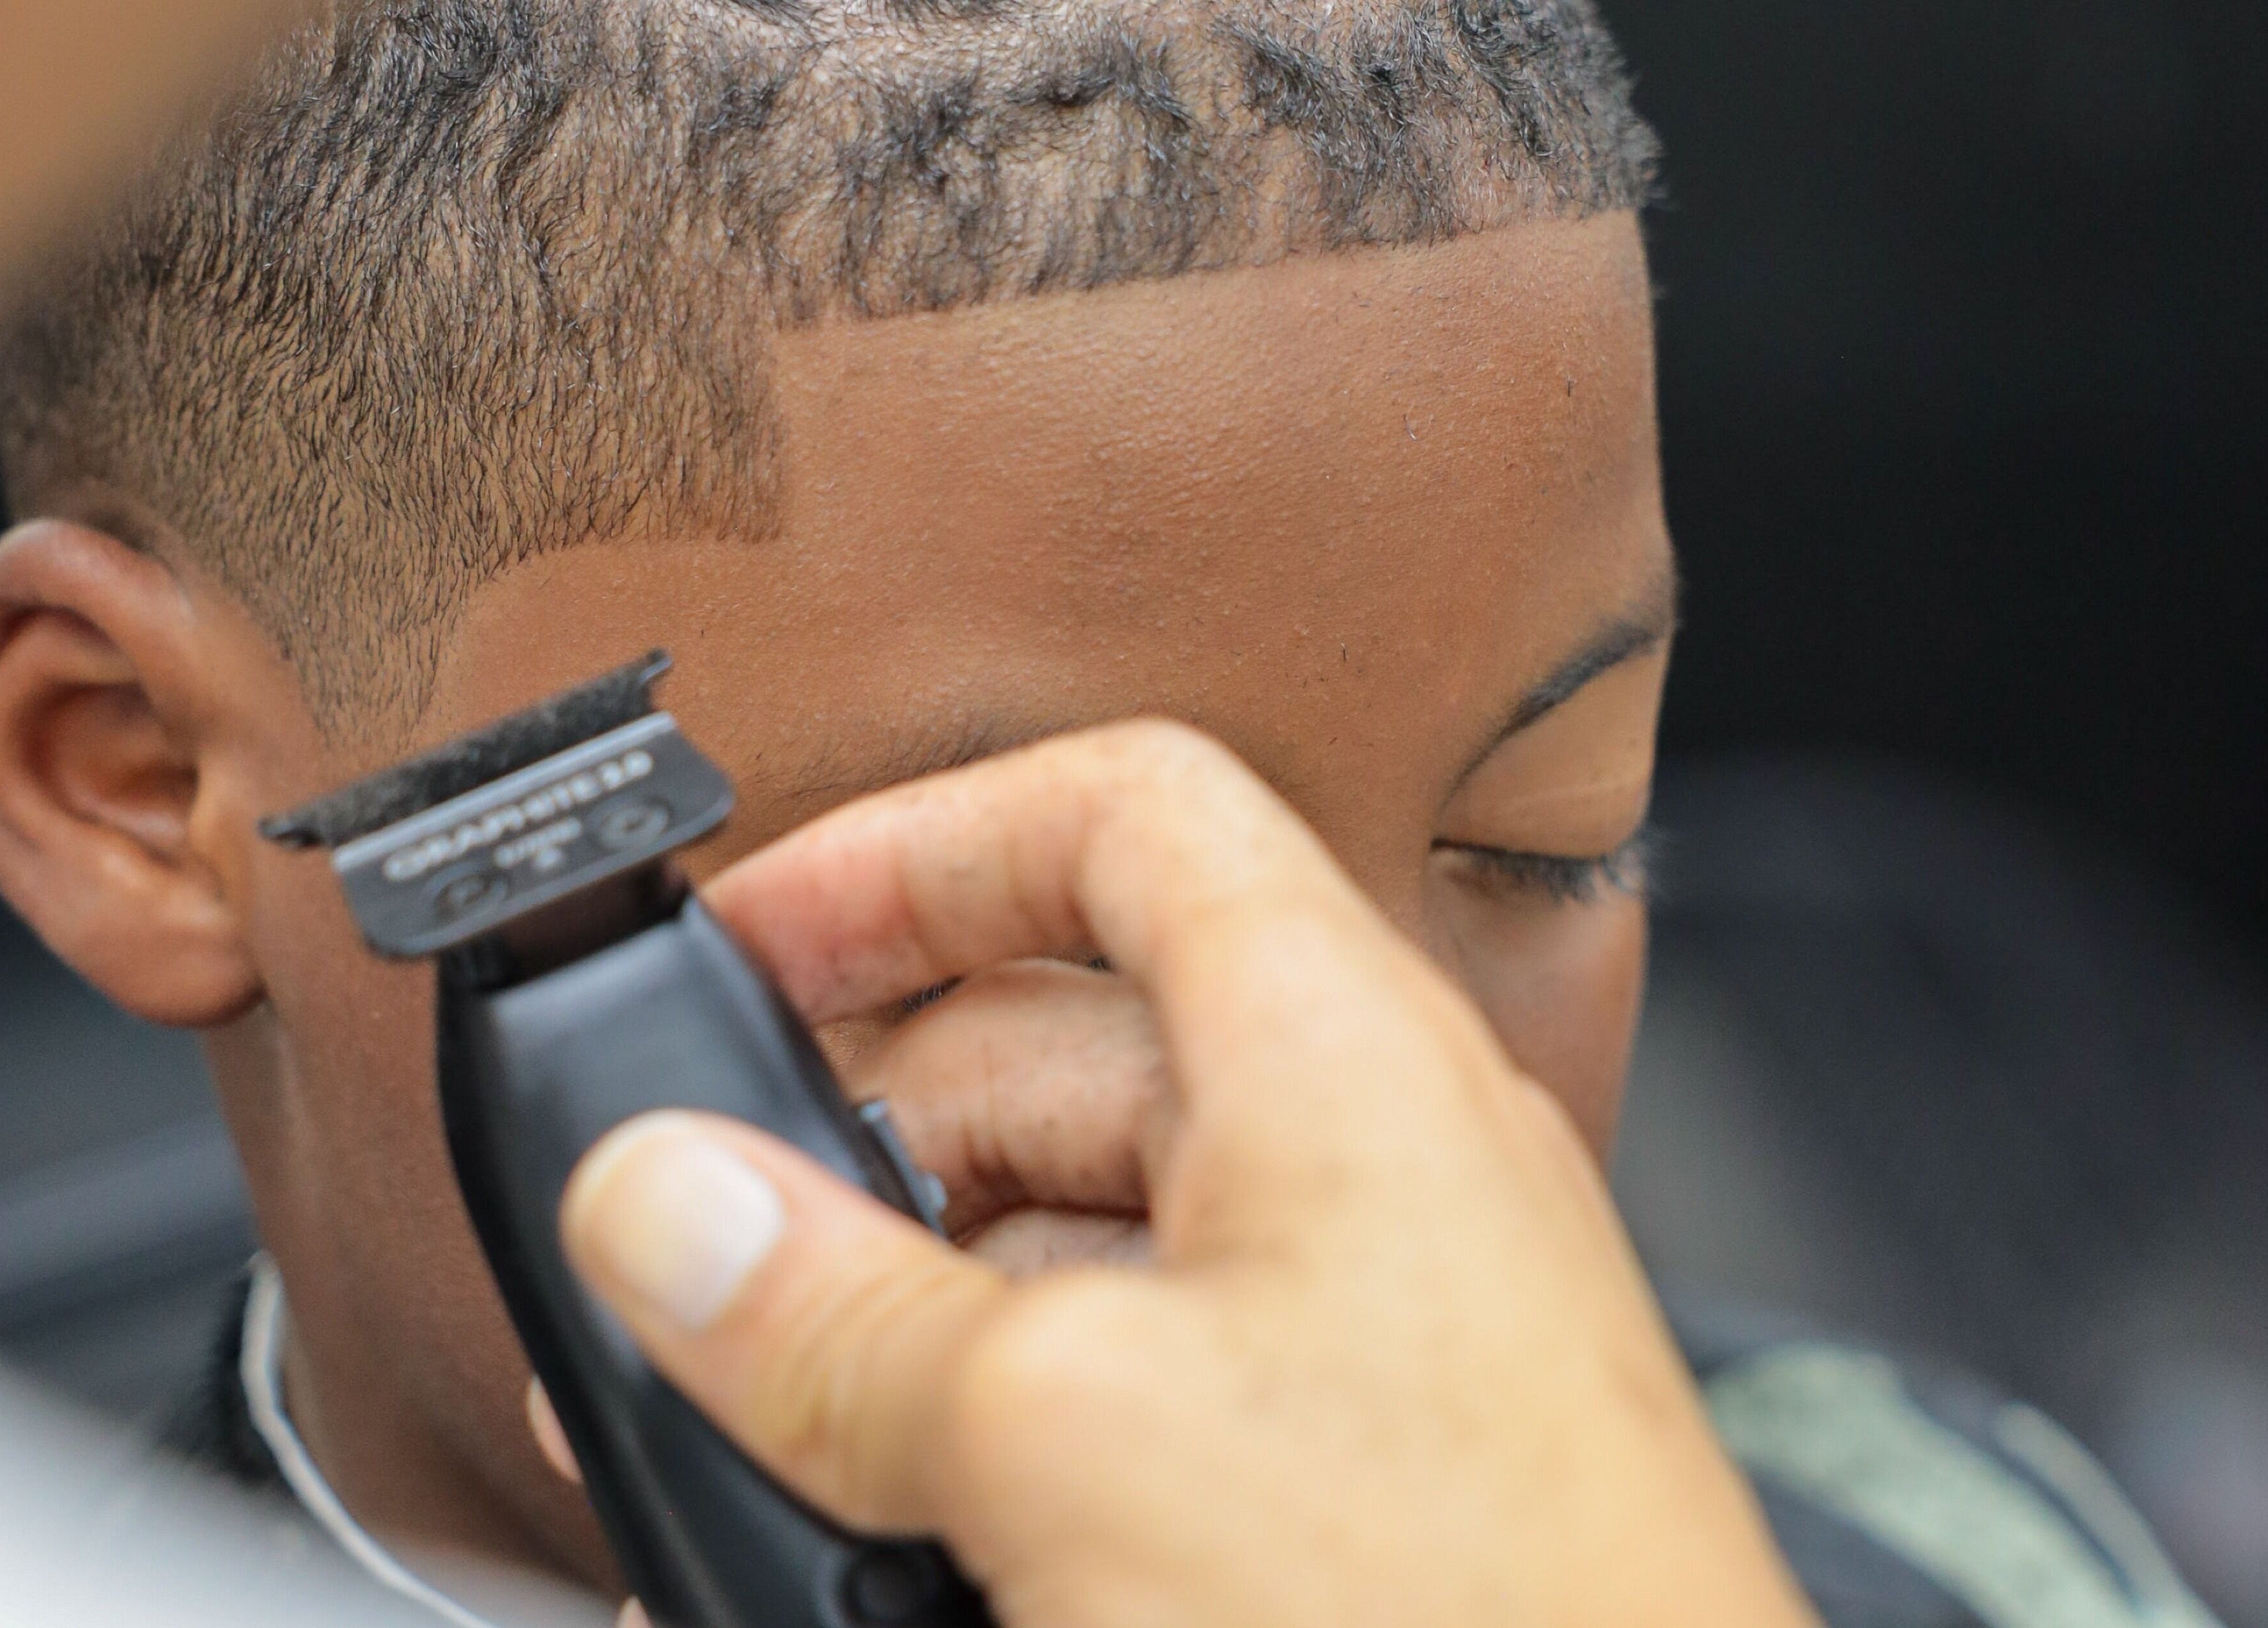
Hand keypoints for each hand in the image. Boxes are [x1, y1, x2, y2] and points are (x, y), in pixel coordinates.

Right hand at [555, 721, 1815, 1627]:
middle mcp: (1358, 1154)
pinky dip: (981, 1424)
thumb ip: (842, 1317)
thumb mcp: (1078, 1444)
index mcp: (1337, 1048)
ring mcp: (1353, 1317)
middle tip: (687, 1245)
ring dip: (892, 1306)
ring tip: (742, 1420)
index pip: (1122, 815)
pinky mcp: (1336, 1464)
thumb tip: (665, 1206)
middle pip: (1055, 1047)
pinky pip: (1120, 1380)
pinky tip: (871, 1529)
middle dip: (852, 1131)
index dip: (918, 847)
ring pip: (1070, 1234)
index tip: (753, 937)